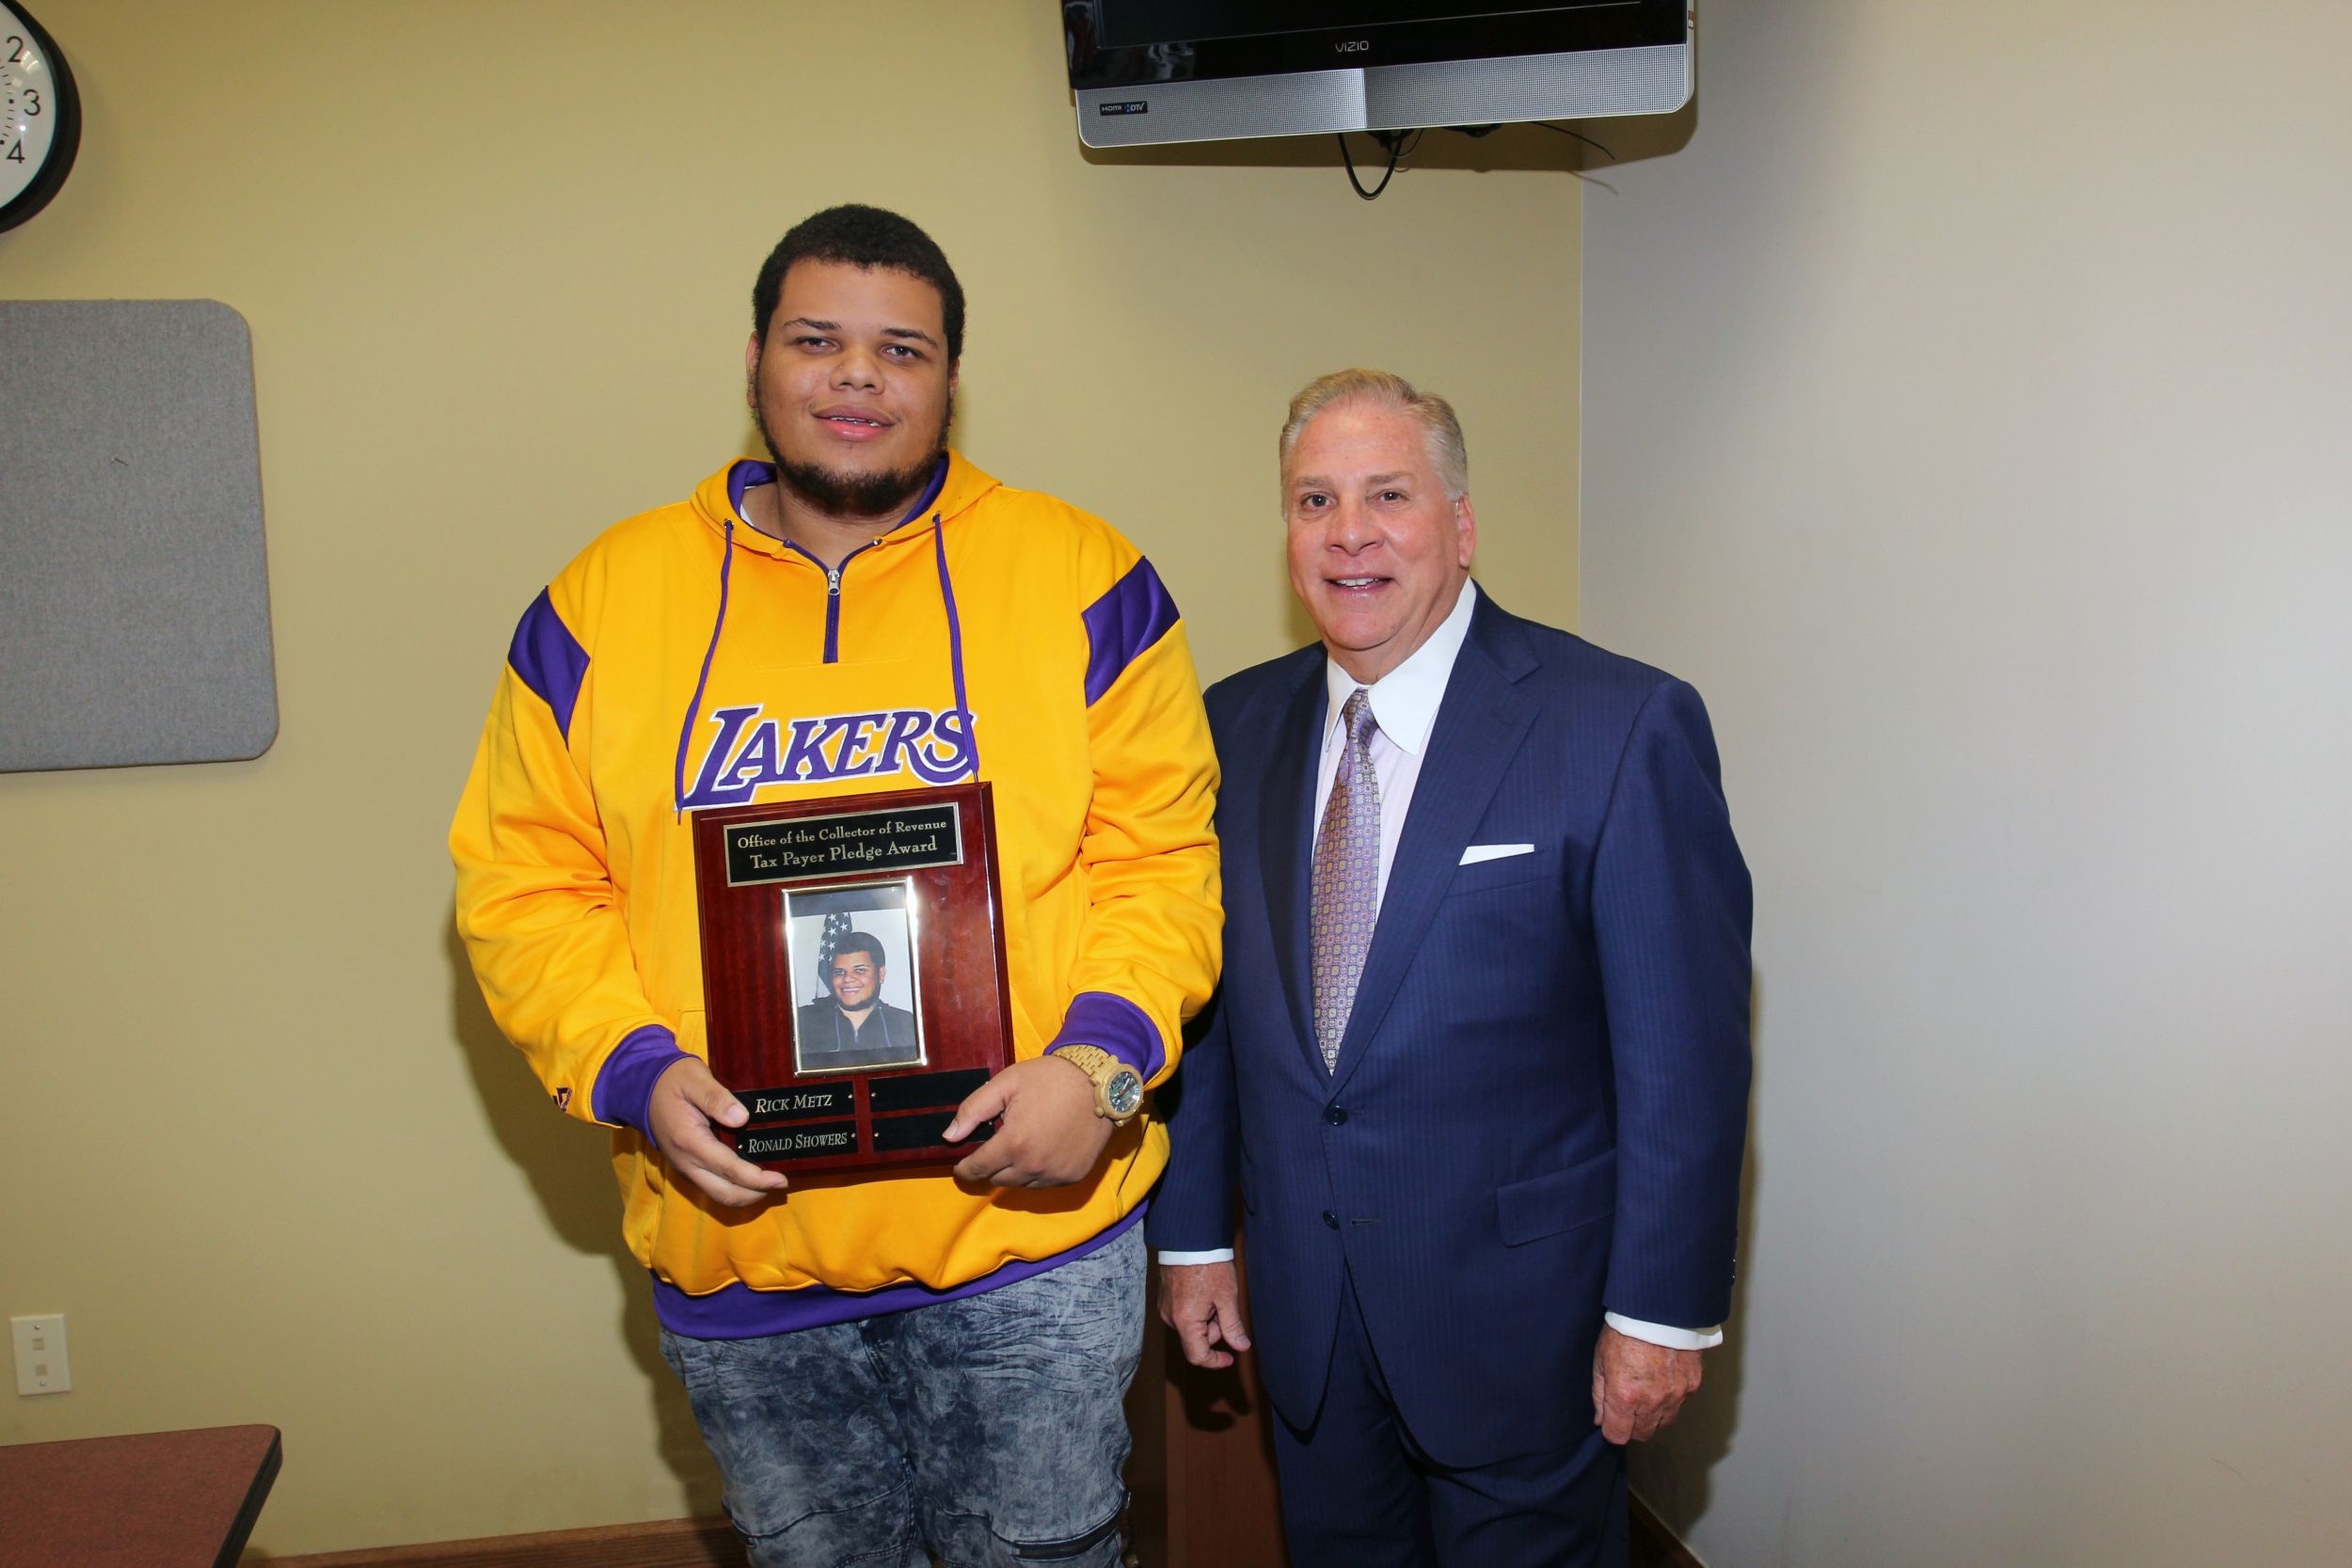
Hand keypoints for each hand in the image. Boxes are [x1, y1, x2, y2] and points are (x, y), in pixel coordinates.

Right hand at [646, 1057, 789, 1207]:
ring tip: (770, 1182)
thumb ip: (716, 1098)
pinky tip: (751, 1176)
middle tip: (781, 1183)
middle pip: (726, 1193)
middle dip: (756, 1194)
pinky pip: (713, 1186)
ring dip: (746, 1194)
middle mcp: (687, 1162)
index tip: (780, 1178)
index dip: (757, 1179)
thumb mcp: (694, 1078)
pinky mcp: (687, 1167)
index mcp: (690, 1141)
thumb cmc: (672, 1080)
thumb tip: (742, 1118)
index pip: (729, 1169)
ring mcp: (685, 1167)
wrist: (642, 1088)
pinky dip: (734, 1187)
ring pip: (719, 1195)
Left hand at [946, 1055, 1115, 1186]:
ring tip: (1020, 1148)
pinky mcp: (1073, 1176)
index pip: (977, 1169)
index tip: (961, 1166)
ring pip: (1021, 1185)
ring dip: (1014, 1172)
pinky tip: (1041, 1151)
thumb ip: (973, 1110)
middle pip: (997, 1180)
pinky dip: (1038, 1173)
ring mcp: (1055, 1174)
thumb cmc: (1050, 1079)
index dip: (964, 1169)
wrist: (1100, 1084)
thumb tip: (949, 1136)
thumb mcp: (1006, 1083)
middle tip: (995, 1147)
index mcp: (1013, 1143)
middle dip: (990, 1167)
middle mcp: (1033, 1166)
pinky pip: (1045, 1183)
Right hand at [1158, 1261, 1252, 1368]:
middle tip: (1225, 1307)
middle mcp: (1171, 1318)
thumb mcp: (1227, 1297)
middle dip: (1214, 1330)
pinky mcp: (1165, 1298)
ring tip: (1214, 1295)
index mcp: (1186, 1321)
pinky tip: (1204, 1292)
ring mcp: (1166, 1308)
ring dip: (1206, 1319)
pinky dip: (1196, 1311)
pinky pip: (1182, 1315)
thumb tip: (1241, 1346)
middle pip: (1195, 1340)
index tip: (1230, 1358)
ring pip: (1190, 1327)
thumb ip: (1233, 1326)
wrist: (1189, 1239)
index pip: (1198, 1356)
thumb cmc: (1209, 1265)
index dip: (1215, 1361)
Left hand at [1591, 1325, 1701, 1443]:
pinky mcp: (1692, 1386)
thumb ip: (1599, 1394)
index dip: (1611, 1430)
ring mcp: (1674, 1396)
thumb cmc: (1625, 1330)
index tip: (1611, 1421)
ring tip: (1646, 1394)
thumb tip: (1600, 1419)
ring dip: (1653, 1416)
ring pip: (1663, 1424)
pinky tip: (1662, 1381)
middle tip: (1628, 1408)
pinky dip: (1671, 1400)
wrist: (1659, 1309)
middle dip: (1632, 1427)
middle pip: (1642, 1435)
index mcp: (1624, 1396)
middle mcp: (1651, 1402)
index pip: (1617, 1436)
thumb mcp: (1601, 1359)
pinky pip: (1680, 1405)